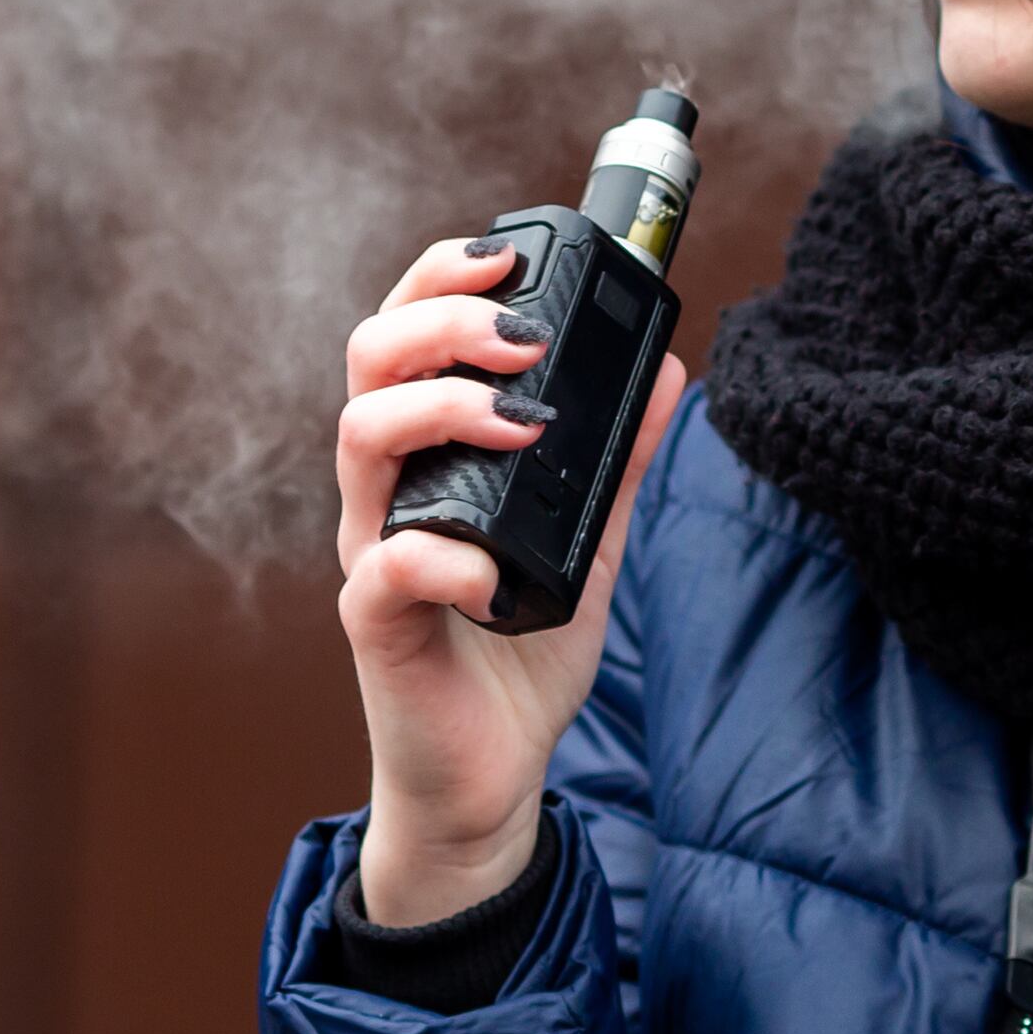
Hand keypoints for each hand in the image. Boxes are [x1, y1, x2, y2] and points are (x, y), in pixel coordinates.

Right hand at [333, 232, 687, 926]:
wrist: (490, 776)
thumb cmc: (519, 653)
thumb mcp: (589, 542)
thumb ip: (619, 461)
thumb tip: (672, 372)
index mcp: (426, 457)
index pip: (405, 336)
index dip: (439, 280)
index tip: (507, 257)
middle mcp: (387, 492)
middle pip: (369, 364)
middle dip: (440, 322)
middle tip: (521, 338)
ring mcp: (373, 553)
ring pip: (360, 440)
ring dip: (440, 408)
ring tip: (518, 423)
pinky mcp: (377, 626)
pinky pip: (385, 570)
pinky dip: (438, 556)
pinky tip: (489, 568)